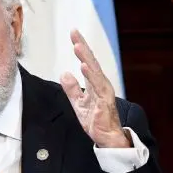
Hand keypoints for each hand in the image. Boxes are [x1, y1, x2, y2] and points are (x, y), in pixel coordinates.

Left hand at [60, 29, 129, 147]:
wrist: (107, 138)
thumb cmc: (96, 121)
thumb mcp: (79, 103)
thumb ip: (72, 89)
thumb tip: (64, 73)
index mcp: (95, 84)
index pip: (87, 62)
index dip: (81, 48)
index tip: (74, 33)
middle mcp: (101, 85)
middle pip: (92, 62)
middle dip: (83, 47)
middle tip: (75, 33)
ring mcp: (104, 93)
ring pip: (95, 72)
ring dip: (86, 58)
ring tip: (78, 46)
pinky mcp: (104, 103)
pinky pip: (97, 87)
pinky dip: (91, 76)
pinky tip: (84, 67)